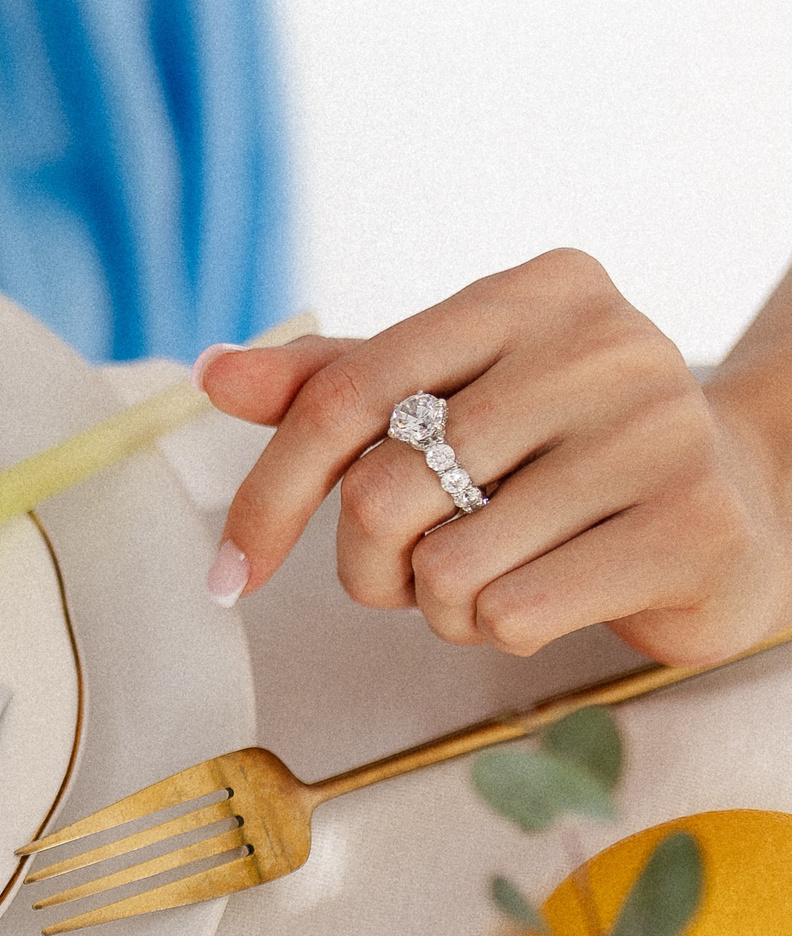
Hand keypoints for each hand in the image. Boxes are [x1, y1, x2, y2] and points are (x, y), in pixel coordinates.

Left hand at [201, 249, 791, 664]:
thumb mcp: (446, 398)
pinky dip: (502, 630)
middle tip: (415, 570)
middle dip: (369, 565)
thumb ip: (333, 384)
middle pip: (381, 492)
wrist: (733, 501)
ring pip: (445, 569)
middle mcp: (602, 344)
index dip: (268, 498)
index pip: (343, 396)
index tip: (227, 576)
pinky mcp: (692, 527)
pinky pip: (513, 614)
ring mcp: (659, 432)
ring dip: (441, 606)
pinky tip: (554, 595)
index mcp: (528, 293)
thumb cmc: (557, 454)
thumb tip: (215, 370)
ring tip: (500, 574)